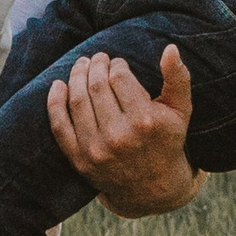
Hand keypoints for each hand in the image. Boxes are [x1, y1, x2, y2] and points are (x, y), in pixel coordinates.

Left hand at [49, 45, 204, 216]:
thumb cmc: (166, 140)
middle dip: (95, 65)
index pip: (119, 77)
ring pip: (77, 100)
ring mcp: (96, 149)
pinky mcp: (79, 160)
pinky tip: (58, 85)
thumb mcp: (180, 111)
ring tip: (82, 65)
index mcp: (145, 121)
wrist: (152, 187)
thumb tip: (170, 48)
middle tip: (97, 58)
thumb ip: (178, 78)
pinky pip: (59, 126)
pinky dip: (55, 102)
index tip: (117, 63)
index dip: (116, 64)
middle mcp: (119, 136)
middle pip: (96, 85)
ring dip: (76, 76)